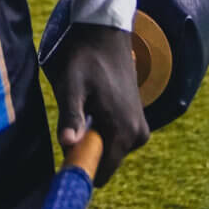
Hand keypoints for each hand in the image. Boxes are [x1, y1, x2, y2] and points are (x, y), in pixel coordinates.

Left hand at [48, 23, 146, 185]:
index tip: (68, 144)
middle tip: (76, 118)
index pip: (101, 172)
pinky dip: (102, 130)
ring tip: (87, 106)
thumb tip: (67, 143)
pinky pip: (116, 140)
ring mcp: (141, 130)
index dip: (80, 164)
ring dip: (93, 137)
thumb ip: (71, 116)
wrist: (106, 36)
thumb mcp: (72, 86)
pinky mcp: (139, 123)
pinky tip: (96, 106)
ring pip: (109, 150)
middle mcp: (138, 136)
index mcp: (124, 131)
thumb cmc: (86, 60)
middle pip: (104, 162)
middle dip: (87, 148)